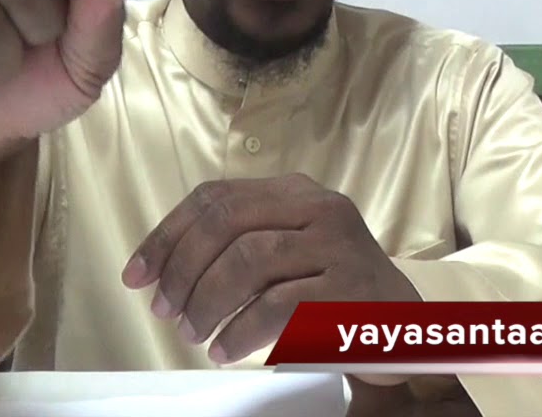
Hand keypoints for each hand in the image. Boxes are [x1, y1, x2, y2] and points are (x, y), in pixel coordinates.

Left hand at [121, 173, 420, 365]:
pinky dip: (240, 330)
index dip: (168, 234)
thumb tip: (158, 269)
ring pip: (249, 261)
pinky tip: (226, 349)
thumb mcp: (287, 251)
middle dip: (182, 268)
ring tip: (194, 332)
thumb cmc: (330, 290)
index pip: (216, 197)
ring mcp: (339, 245)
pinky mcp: (350, 288)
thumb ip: (235, 244)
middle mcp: (320, 208)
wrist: (404, 324)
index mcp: (295, 192)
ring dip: (207, 301)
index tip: (137, 275)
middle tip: (165, 309)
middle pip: (227, 223)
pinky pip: (277, 305)